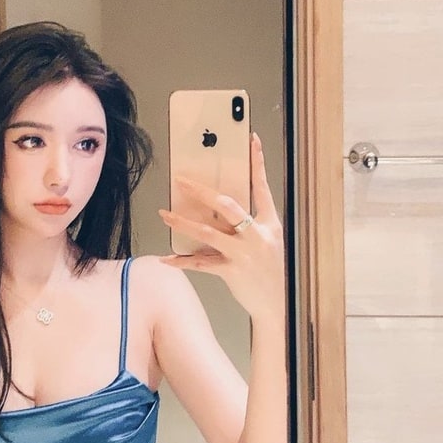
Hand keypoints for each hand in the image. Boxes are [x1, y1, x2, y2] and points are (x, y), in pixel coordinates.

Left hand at [158, 133, 284, 321]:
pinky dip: (182, 261)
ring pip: (207, 233)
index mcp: (268, 224)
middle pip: (227, 206)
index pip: (262, 187)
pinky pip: (201, 263)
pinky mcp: (231, 271)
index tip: (251, 140)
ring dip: (183, 222)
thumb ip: (250, 224)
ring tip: (165, 213)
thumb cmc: (271, 270)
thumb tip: (222, 209)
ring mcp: (243, 253)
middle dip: (202, 191)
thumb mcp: (270, 241)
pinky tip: (166, 258)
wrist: (277, 303)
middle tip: (182, 181)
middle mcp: (256, 235)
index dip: (257, 162)